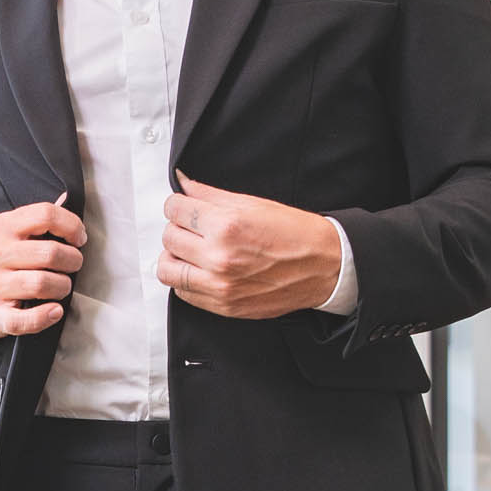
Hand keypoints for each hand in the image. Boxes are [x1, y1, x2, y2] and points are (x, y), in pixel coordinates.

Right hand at [0, 201, 86, 337]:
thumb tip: (66, 199)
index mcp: (2, 228)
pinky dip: (46, 316)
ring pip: (43, 284)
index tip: (78, 239)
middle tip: (72, 265)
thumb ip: (35, 219)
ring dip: (63, 286)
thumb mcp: (6, 231)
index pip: (45, 215)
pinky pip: (27, 320)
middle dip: (72, 260)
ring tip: (61, 286)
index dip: (71, 226)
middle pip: (50, 253)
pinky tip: (54, 311)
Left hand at [157, 173, 342, 318]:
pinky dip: (186, 280)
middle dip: (178, 228)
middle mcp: (219, 257)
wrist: (323, 267)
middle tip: (193, 227)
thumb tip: (183, 184)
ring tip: (191, 251)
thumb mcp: (252, 203)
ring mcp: (219, 286)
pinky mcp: (223, 306)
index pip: (174, 210)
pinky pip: (183, 293)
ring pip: (167, 270)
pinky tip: (201, 270)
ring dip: (174, 256)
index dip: (178, 205)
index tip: (184, 207)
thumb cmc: (294, 234)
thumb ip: (210, 194)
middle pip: (169, 237)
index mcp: (226, 226)